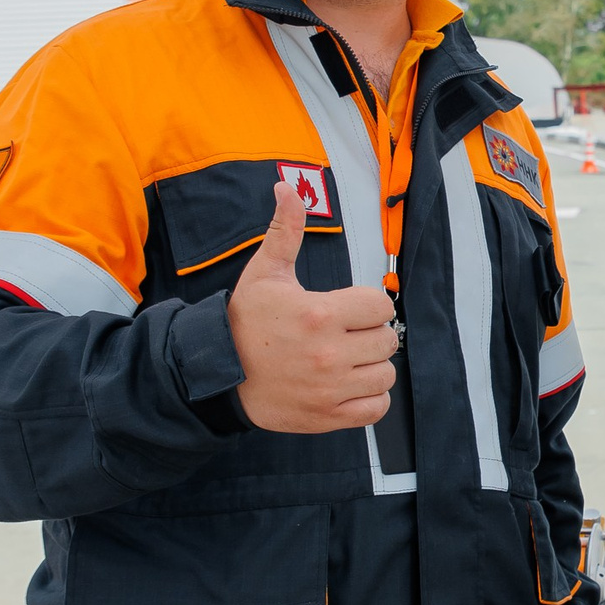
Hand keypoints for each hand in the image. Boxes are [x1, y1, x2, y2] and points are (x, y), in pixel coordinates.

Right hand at [228, 181, 398, 431]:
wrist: (217, 374)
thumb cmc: (244, 323)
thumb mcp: (265, 273)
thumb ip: (285, 231)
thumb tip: (288, 188)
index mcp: (320, 314)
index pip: (380, 306)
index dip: (368, 305)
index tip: (349, 309)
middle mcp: (329, 353)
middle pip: (386, 340)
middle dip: (370, 334)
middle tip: (346, 334)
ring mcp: (330, 388)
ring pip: (385, 374)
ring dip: (372, 366)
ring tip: (348, 359)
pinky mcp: (327, 415)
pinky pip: (375, 408)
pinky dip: (370, 398)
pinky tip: (351, 384)